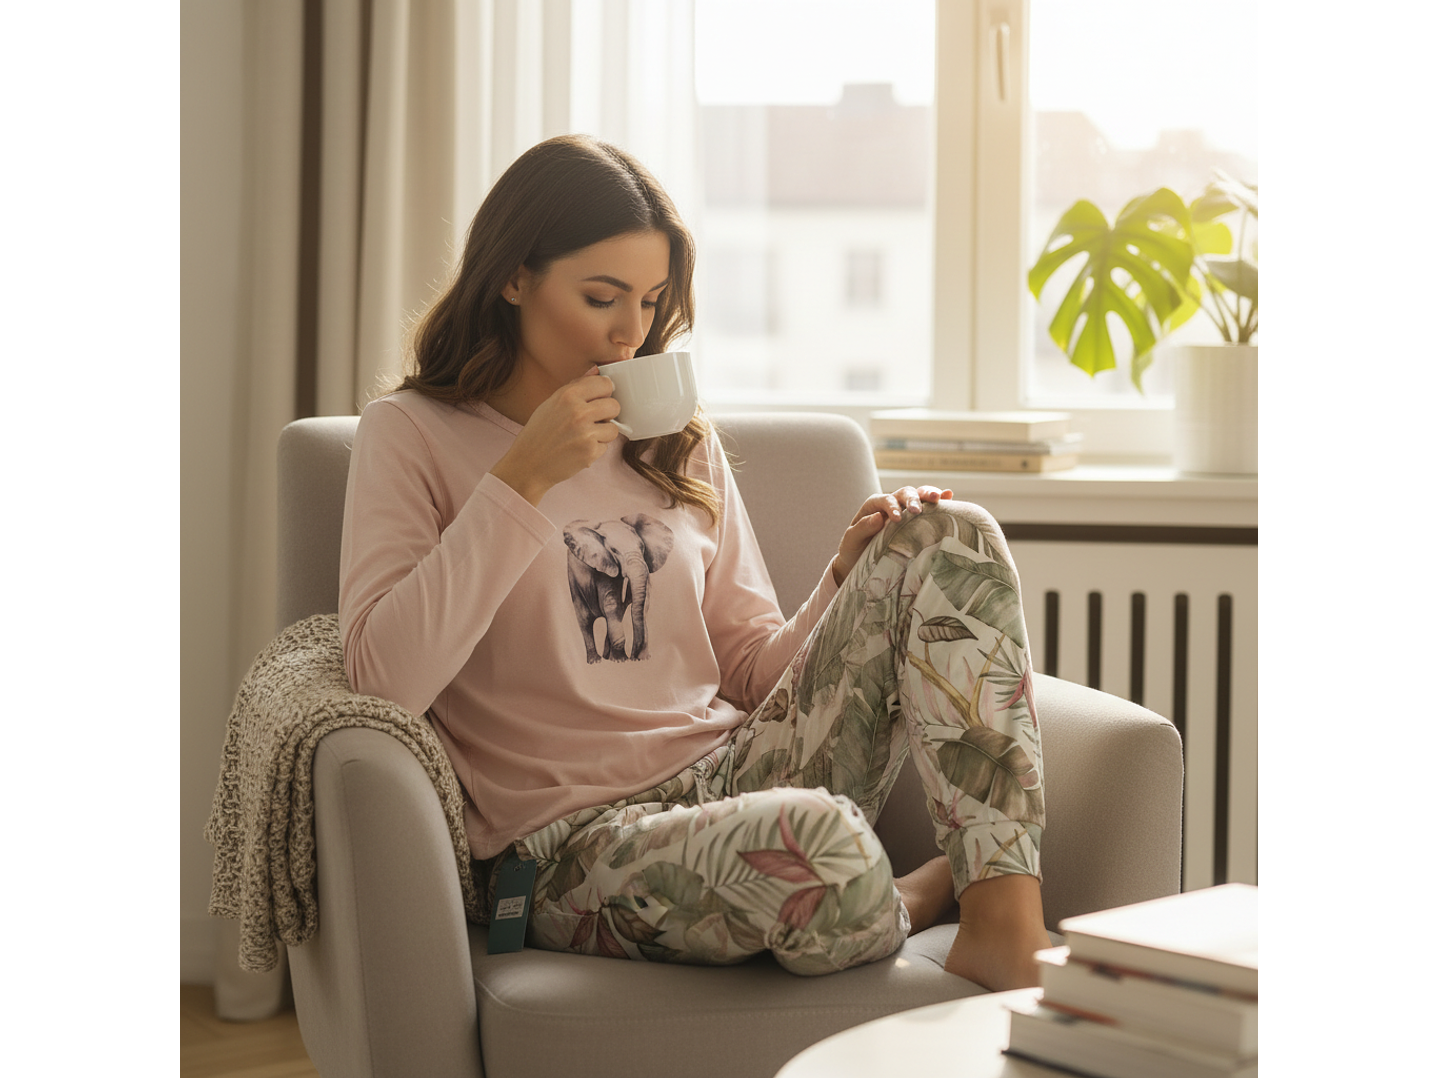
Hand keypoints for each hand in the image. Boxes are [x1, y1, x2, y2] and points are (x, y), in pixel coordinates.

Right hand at [489, 368, 621, 504]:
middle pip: (614, 405)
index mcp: (567, 395)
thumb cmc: (539, 433)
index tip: (599, 399)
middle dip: (607, 414)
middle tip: (593, 421)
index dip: (604, 392)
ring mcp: (585, 433)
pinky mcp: (590, 452)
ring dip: (603, 433)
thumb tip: (597, 371)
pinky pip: (606, 446)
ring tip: (583, 436)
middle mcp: (578, 412)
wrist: (528, 464)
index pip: (605, 383)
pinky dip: (595, 449)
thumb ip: (575, 387)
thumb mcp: (551, 403)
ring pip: (614, 428)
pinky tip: (578, 449)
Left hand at [832, 485, 951, 584]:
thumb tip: (878, 517)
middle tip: (918, 510)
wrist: (860, 562)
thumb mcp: (851, 541)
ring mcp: (905, 510)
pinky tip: (948, 495)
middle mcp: (891, 504)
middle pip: (904, 493)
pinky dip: (939, 500)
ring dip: (929, 494)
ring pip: (918, 495)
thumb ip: (862, 528)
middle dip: (913, 499)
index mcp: (873, 506)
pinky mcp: (916, 519)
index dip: (892, 507)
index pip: (885, 500)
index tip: (897, 519)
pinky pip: (928, 506)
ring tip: (939, 496)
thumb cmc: (854, 550)